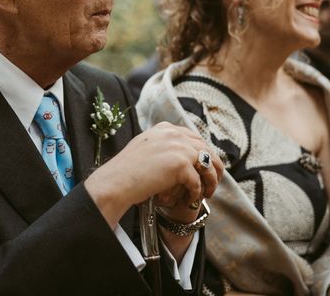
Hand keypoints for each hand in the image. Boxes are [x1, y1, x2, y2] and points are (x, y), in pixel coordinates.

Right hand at [85, 122, 222, 226]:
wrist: (116, 181)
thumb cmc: (126, 170)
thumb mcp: (146, 148)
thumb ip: (163, 146)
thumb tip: (181, 155)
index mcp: (165, 128)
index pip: (194, 137)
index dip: (203, 153)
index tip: (205, 166)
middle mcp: (174, 133)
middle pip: (206, 148)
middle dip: (213, 166)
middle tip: (213, 182)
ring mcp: (178, 147)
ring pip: (207, 164)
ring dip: (211, 180)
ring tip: (208, 193)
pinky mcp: (180, 163)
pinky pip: (197, 181)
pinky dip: (196, 192)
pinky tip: (190, 200)